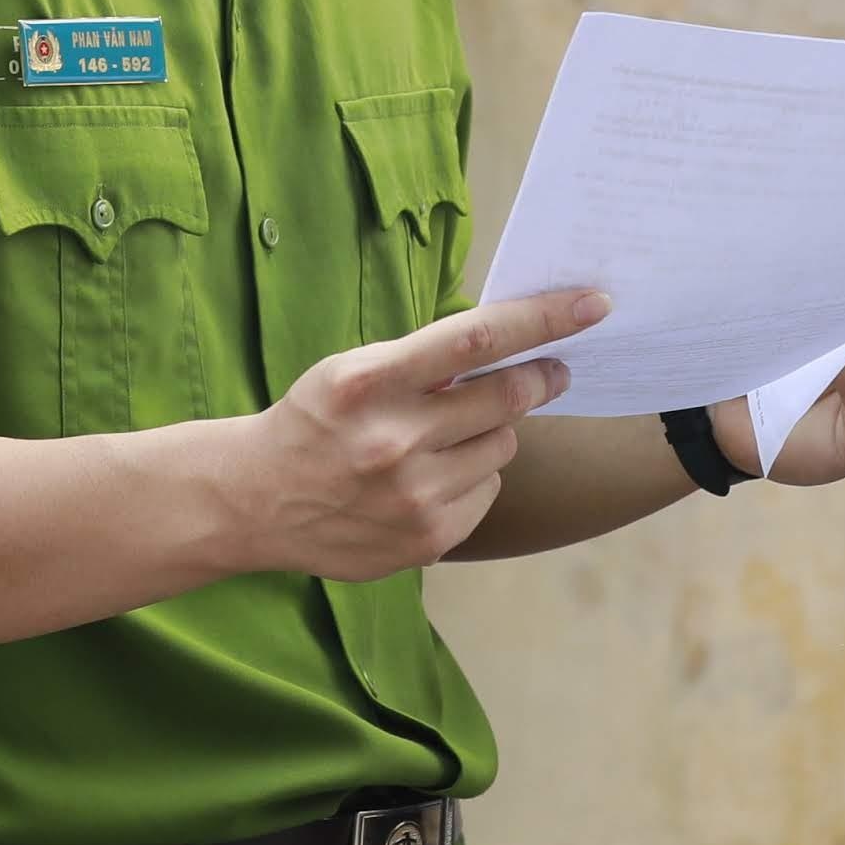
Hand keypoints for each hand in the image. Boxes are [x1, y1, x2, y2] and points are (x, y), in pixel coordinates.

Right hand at [216, 289, 609, 580]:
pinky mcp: (426, 539)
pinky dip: (474, 477)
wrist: (254, 501)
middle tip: (555, 370)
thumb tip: (509, 340)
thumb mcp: (352, 370)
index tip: (591, 305)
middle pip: (505, 399)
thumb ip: (423, 360)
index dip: (542, 320)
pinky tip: (431, 478)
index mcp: (370, 382)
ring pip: (502, 446)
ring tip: (447, 436)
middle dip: (540, 378)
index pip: (476, 340)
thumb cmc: (314, 421)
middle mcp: (394, 441)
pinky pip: (487, 492)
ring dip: (491, 431)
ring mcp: (412, 497)